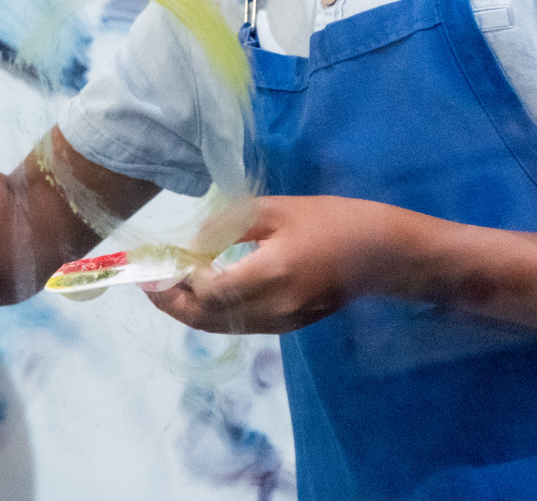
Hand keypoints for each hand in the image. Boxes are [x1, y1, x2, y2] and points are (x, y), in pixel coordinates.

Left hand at [146, 194, 410, 333]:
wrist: (387, 254)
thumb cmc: (334, 220)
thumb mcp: (278, 209)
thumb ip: (230, 225)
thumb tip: (194, 242)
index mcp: (270, 274)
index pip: (207, 292)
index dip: (174, 284)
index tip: (150, 269)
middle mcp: (274, 308)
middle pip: (209, 319)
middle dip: (174, 305)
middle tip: (148, 285)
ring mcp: (285, 323)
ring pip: (225, 327)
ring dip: (191, 312)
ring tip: (168, 288)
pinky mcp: (293, 326)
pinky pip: (243, 324)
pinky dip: (217, 313)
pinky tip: (205, 291)